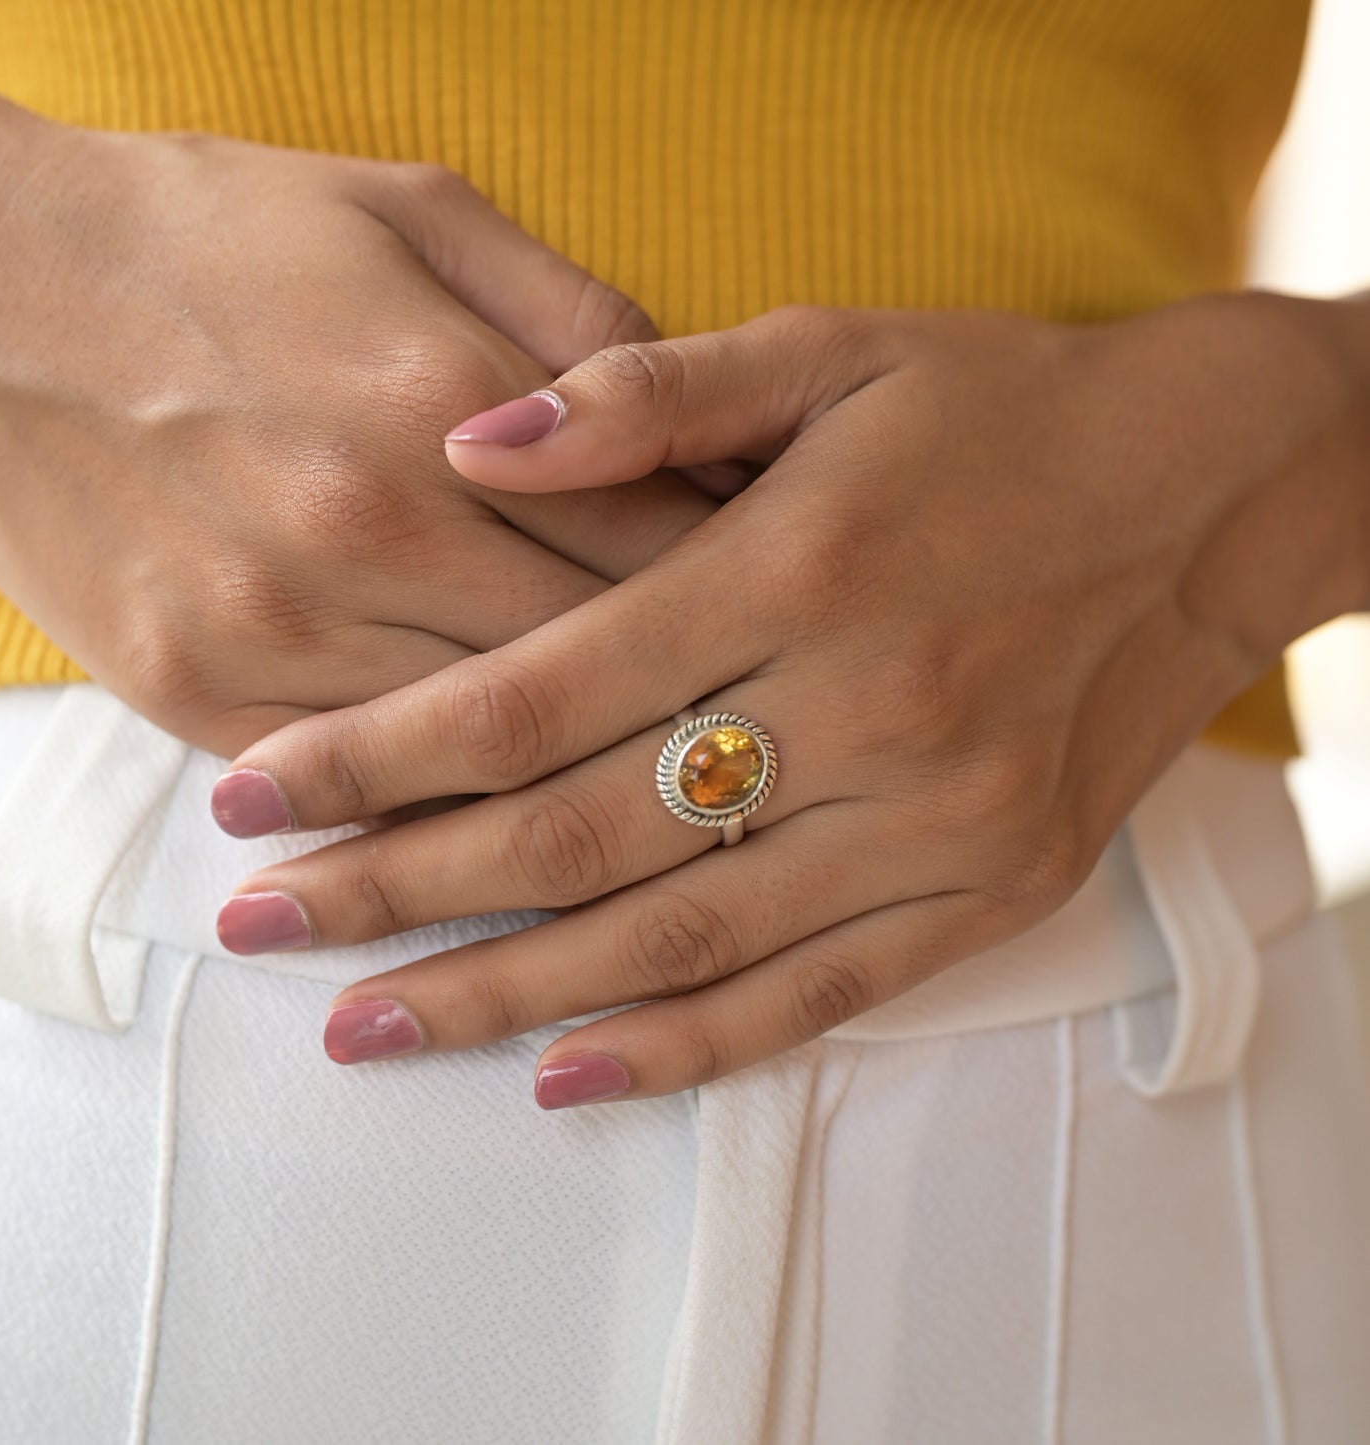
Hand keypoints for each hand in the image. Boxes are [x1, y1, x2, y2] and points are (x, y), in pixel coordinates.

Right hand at [0, 74, 712, 757]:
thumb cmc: (213, 236)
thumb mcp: (415, 211)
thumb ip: (577, 319)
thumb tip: (706, 427)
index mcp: (442, 405)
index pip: (657, 539)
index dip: (750, 587)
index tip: (801, 619)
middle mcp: (367, 532)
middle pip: (594, 661)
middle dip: (697, 695)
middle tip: (773, 721)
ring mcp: (276, 629)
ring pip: (490, 748)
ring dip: (589, 774)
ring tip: (674, 791)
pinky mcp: (195, 694)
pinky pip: (366, 784)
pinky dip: (449, 803)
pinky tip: (516, 814)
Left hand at [211, 292, 1369, 1103]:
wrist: (1209, 492)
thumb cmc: (1006, 409)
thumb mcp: (836, 350)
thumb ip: (647, 392)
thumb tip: (468, 443)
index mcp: (800, 565)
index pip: (537, 689)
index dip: (379, 755)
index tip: (259, 801)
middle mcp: (864, 708)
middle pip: (581, 831)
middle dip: (401, 889)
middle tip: (263, 933)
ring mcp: (934, 819)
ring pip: (680, 938)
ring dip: (507, 994)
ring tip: (369, 1027)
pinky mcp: (989, 889)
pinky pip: (818, 995)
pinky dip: (686, 1046)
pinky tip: (568, 1075)